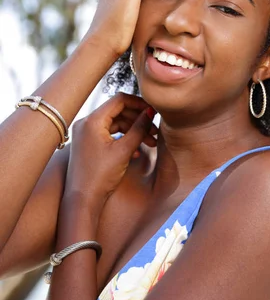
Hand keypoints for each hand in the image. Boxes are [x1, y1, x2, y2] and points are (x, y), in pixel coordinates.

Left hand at [64, 93, 156, 213]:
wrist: (83, 199)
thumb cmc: (100, 176)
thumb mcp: (124, 151)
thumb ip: (139, 129)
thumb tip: (151, 112)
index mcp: (92, 121)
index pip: (119, 100)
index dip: (139, 103)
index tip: (153, 111)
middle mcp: (86, 123)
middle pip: (118, 111)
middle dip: (138, 119)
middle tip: (155, 130)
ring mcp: (86, 133)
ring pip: (115, 123)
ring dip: (134, 131)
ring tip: (150, 142)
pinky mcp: (88, 143)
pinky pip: (109, 134)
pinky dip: (124, 138)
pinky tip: (137, 151)